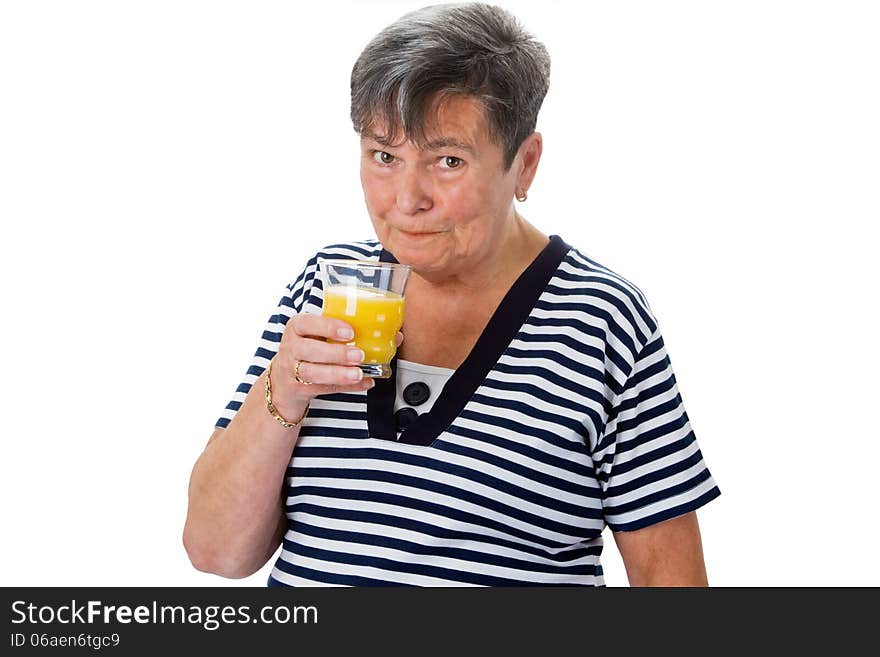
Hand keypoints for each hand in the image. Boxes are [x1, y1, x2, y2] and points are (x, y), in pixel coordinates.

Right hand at [268, 313, 403, 416]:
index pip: (306, 323)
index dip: (327, 327)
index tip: (349, 332)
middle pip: (308, 349)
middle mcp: (291, 347)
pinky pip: (322, 388)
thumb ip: (351, 333)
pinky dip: (345, 387)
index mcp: (297, 328)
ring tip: (358, 373)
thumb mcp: (321, 336)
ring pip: (313, 372)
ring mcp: (291, 369)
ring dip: (338, 373)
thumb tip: (395, 335)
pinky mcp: (298, 388)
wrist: (284, 381)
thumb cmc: (310, 351)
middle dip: (336, 353)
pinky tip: (362, 383)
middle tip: (359, 355)